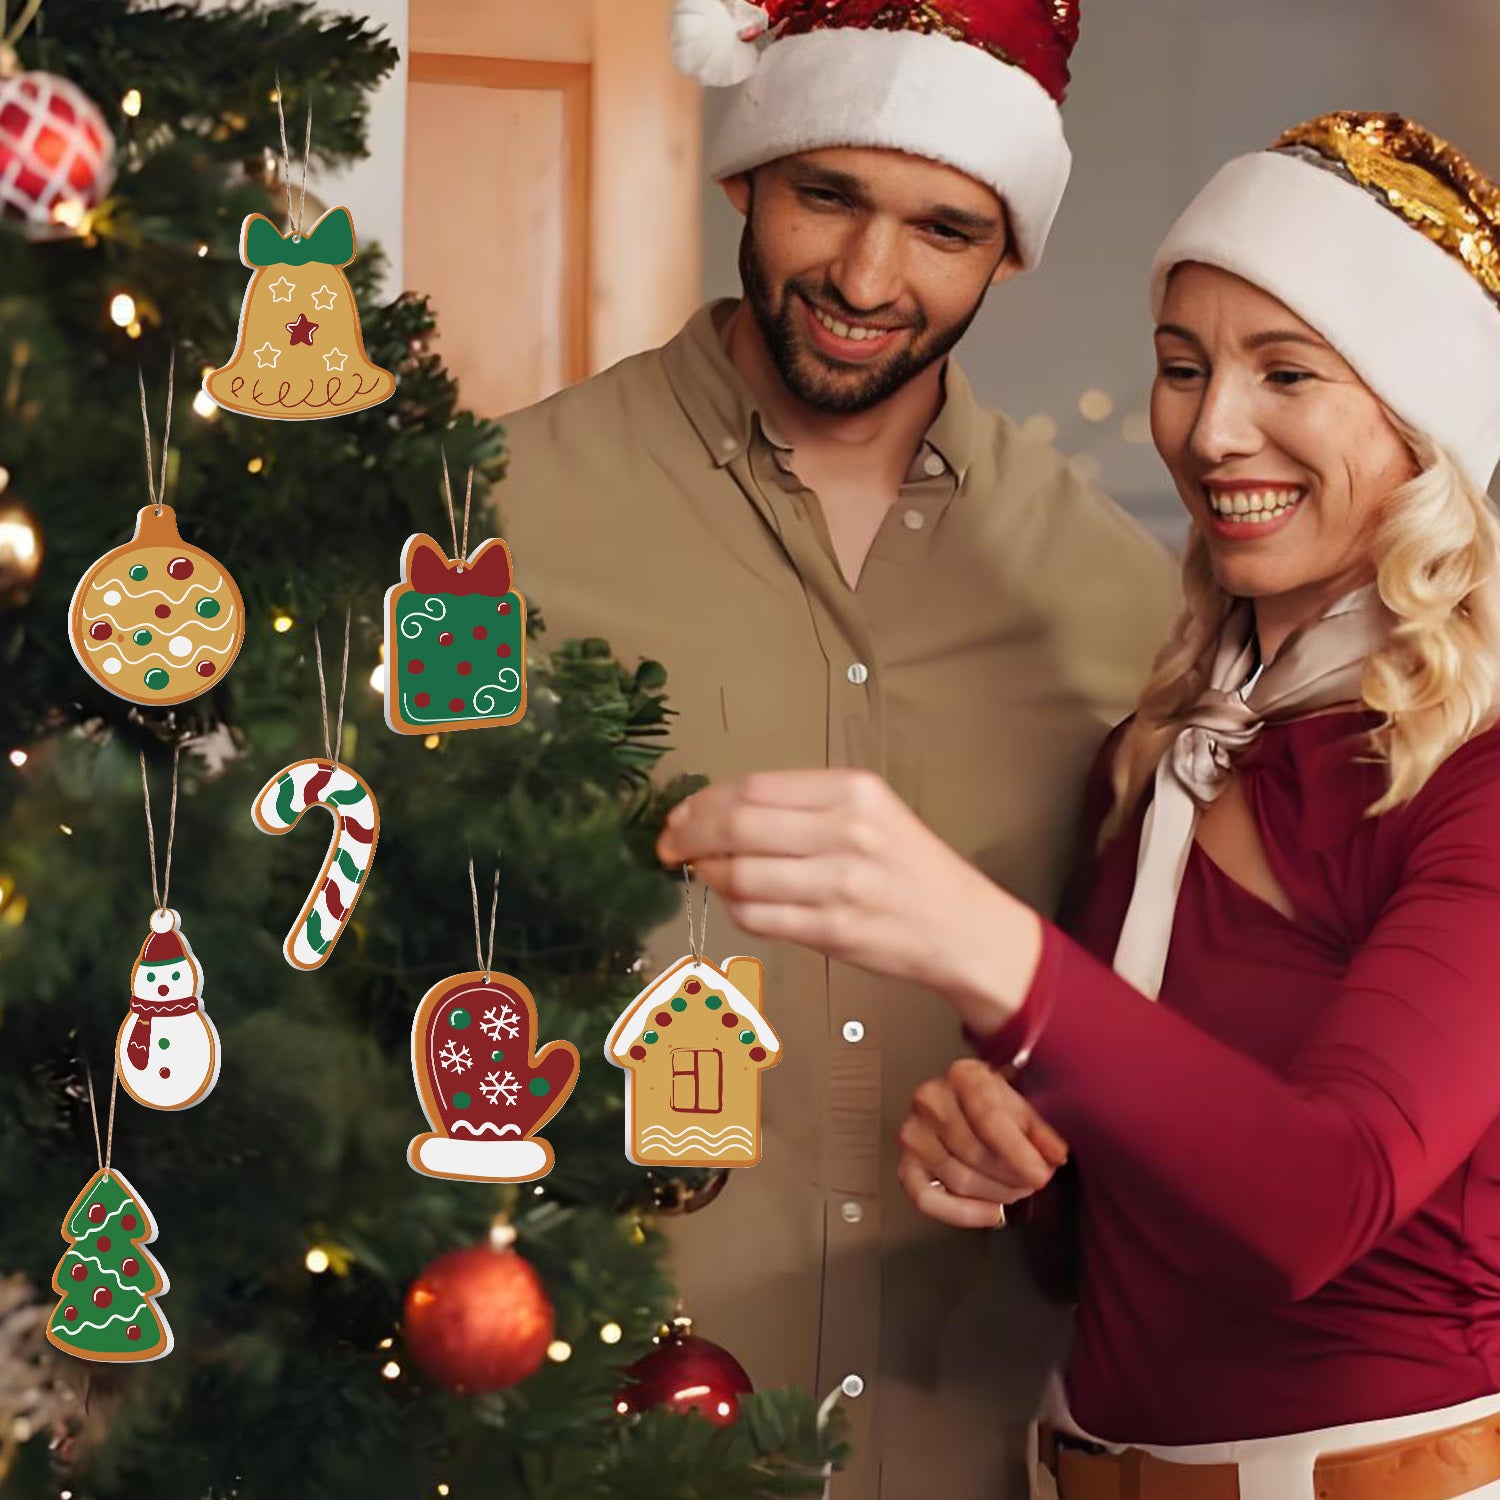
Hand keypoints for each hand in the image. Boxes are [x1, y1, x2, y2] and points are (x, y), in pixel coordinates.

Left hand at [655, 770, 1040, 1027]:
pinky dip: (735, 908)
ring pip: (741, 875)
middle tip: (669, 845)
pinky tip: (736, 900)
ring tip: (704, 874)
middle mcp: (847, 832)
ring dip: (709, 876)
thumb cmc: (911, 868)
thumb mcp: (870, 812)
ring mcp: (840, 884)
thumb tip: (720, 811)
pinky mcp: (833, 931)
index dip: (704, 802)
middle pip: (739, 825)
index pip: (755, 787)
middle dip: (689, 835)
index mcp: (853, 791)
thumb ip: (804, 807)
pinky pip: (759, 917)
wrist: (963, 927)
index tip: (681, 814)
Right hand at [897, 1059, 1068, 1229]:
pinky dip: (963, 1214)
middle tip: (1033, 1181)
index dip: (1017, 1152)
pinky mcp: (906, 1164)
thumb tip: (1055, 1155)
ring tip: (1016, 1189)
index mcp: (963, 1076)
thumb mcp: (1024, 1102)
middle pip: (974, 1154)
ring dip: (997, 1195)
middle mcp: (930, 1100)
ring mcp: (914, 1133)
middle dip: (1012, 1177)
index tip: (1040, 1174)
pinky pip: (929, 1200)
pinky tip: (992, 1213)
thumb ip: (1042, 1128)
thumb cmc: (997, 1102)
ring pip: (959, 1180)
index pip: (988, 1119)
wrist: (966, 1102)